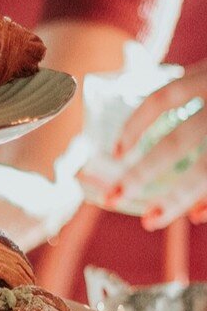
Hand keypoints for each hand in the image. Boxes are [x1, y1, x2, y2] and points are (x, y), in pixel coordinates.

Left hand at [109, 61, 206, 229]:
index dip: (136, 124)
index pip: (165, 99)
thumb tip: (158, 138)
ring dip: (179, 196)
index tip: (117, 150)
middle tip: (112, 196)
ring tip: (150, 219)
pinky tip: (198, 214)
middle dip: (142, 173)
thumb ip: (196, 90)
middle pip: (178, 142)